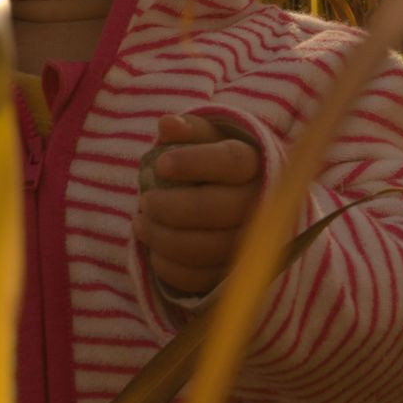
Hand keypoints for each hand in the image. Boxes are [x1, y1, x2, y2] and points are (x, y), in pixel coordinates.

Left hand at [136, 110, 263, 298]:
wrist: (246, 204)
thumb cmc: (219, 166)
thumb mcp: (210, 141)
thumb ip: (191, 131)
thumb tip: (167, 125)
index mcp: (257, 164)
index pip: (231, 161)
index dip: (193, 162)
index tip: (160, 163)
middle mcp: (262, 205)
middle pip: (216, 208)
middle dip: (170, 207)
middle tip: (144, 200)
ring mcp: (253, 244)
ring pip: (205, 247)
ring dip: (163, 238)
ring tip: (140, 223)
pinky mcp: (236, 273)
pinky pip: (200, 277)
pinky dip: (169, 267)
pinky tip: (154, 250)